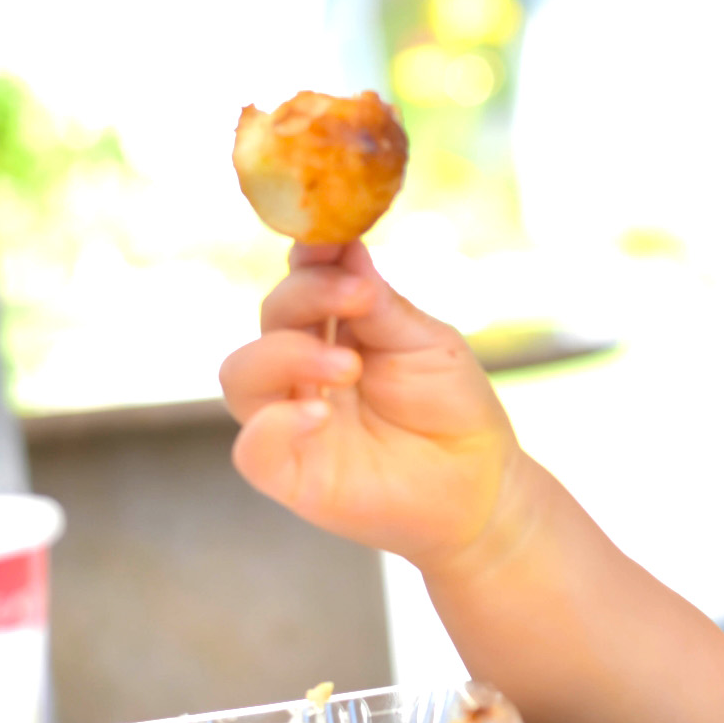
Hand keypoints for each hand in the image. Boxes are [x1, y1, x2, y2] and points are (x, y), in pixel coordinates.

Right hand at [219, 241, 527, 573]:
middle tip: (358, 296)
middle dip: (308, 296)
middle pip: (271, 318)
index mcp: (336, 332)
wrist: (480, 483)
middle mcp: (303, 370)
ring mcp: (291, 420)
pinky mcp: (291, 473)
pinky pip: (252, 448)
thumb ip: (383, 305)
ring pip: (242, 374)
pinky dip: (275, 424)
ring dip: (288, 354)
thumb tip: (346, 246)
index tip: (333, 239)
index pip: (302, 283)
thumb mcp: (427, 344)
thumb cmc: (453, 407)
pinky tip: (317, 412)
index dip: (310, 257)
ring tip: (349, 365)